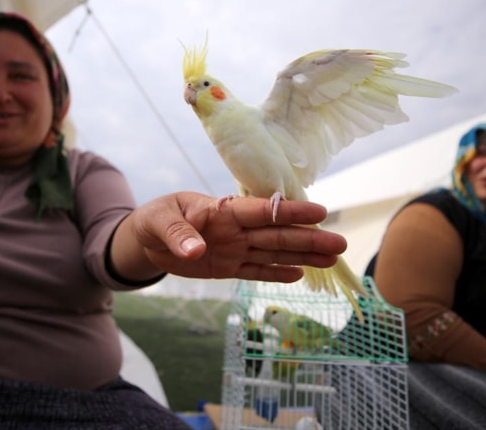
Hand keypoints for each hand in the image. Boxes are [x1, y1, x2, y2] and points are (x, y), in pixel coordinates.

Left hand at [122, 192, 346, 282]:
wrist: (144, 239)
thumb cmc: (153, 219)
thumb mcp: (157, 221)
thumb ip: (178, 234)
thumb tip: (197, 251)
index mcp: (222, 210)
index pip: (261, 211)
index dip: (289, 213)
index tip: (318, 213)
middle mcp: (235, 229)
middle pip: (277, 234)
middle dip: (308, 239)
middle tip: (340, 243)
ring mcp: (234, 249)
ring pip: (273, 252)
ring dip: (302, 255)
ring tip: (331, 258)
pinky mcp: (227, 267)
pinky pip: (256, 271)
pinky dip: (276, 273)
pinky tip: (299, 275)